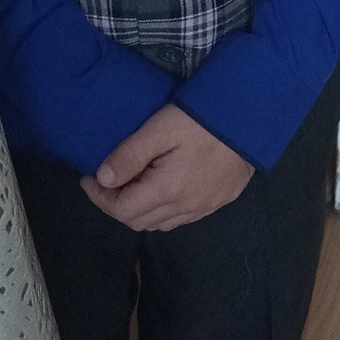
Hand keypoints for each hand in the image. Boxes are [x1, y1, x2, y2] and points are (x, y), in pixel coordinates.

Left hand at [81, 104, 253, 231]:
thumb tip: (102, 179)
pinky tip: (162, 189)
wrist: (250, 116)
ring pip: (160, 224)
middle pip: (138, 221)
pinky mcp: (219, 202)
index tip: (90, 178)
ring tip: (132, 183)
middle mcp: (186, 207)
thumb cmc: (202, 118)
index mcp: (168, 190)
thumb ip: (129, 154)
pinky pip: (182, 218)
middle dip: (116, 204)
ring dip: (140, 210)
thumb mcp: (160, 128)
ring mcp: (205, 208)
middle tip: (108, 179)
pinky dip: (163, 210)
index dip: (100, 197)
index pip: (121, 210)